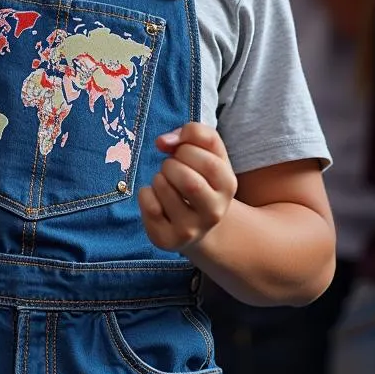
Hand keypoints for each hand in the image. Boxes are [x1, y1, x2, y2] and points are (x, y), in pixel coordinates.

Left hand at [139, 122, 237, 251]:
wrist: (194, 222)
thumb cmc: (198, 177)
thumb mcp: (207, 152)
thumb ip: (194, 134)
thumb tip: (163, 141)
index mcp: (228, 186)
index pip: (210, 162)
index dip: (188, 147)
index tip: (183, 150)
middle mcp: (214, 212)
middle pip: (188, 181)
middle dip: (171, 164)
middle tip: (171, 167)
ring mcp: (191, 230)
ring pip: (164, 188)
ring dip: (158, 177)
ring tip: (166, 183)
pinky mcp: (167, 240)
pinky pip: (149, 206)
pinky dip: (146, 193)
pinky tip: (157, 199)